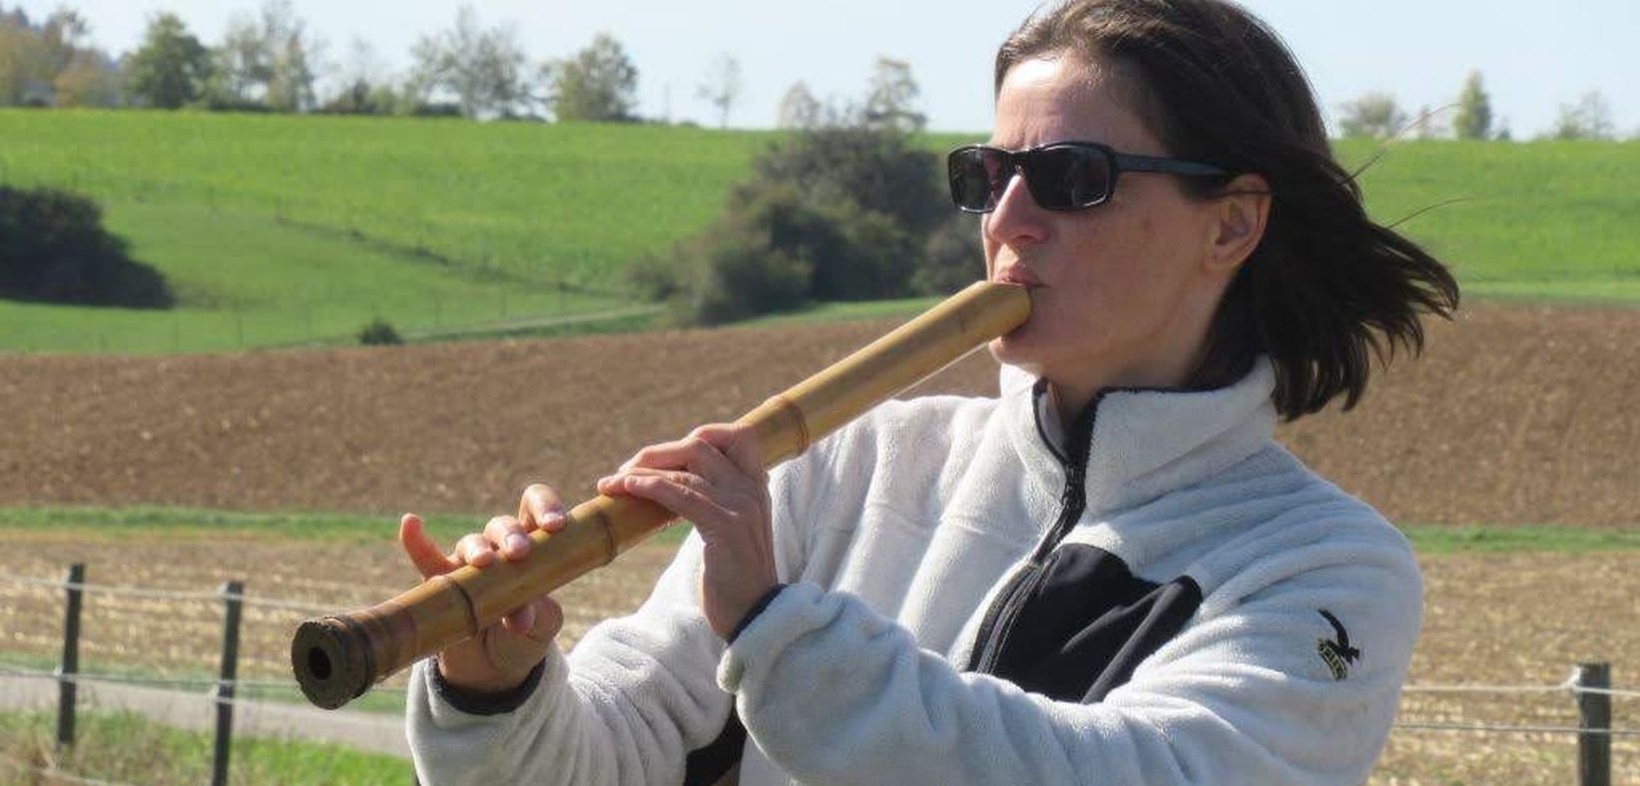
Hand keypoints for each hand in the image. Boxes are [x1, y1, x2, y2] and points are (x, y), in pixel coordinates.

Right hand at [398, 483, 569, 693]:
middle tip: (519, 552)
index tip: (556, 525)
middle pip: (503, 525)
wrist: (493, 670)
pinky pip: (426, 559)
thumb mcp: (543, 626)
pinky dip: (416, 542)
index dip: (546, 508)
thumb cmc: (526, 636)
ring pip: (471, 543)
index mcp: (534, 548)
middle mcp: (499, 548)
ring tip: (484, 563)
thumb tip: (521, 616)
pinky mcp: (441, 583)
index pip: (538, 512)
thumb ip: (539, 615)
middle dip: (511, 535)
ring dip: (478, 549)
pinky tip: (411, 523)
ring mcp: (468, 564)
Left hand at [597, 424, 777, 639]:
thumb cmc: (735, 579)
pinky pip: (678, 494)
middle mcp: (751, 489)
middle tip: (627, 468)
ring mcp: (740, 505)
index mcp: (757, 487)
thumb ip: (717, 504)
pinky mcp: (724, 526)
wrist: (755, 616)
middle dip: (658, 453)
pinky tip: (625, 488)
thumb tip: (676, 487)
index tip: (667, 455)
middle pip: (700, 445)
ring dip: (642, 470)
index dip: (701, 435)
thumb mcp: (732, 531)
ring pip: (685, 469)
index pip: (738, 435)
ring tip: (612, 482)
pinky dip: (647, 486)